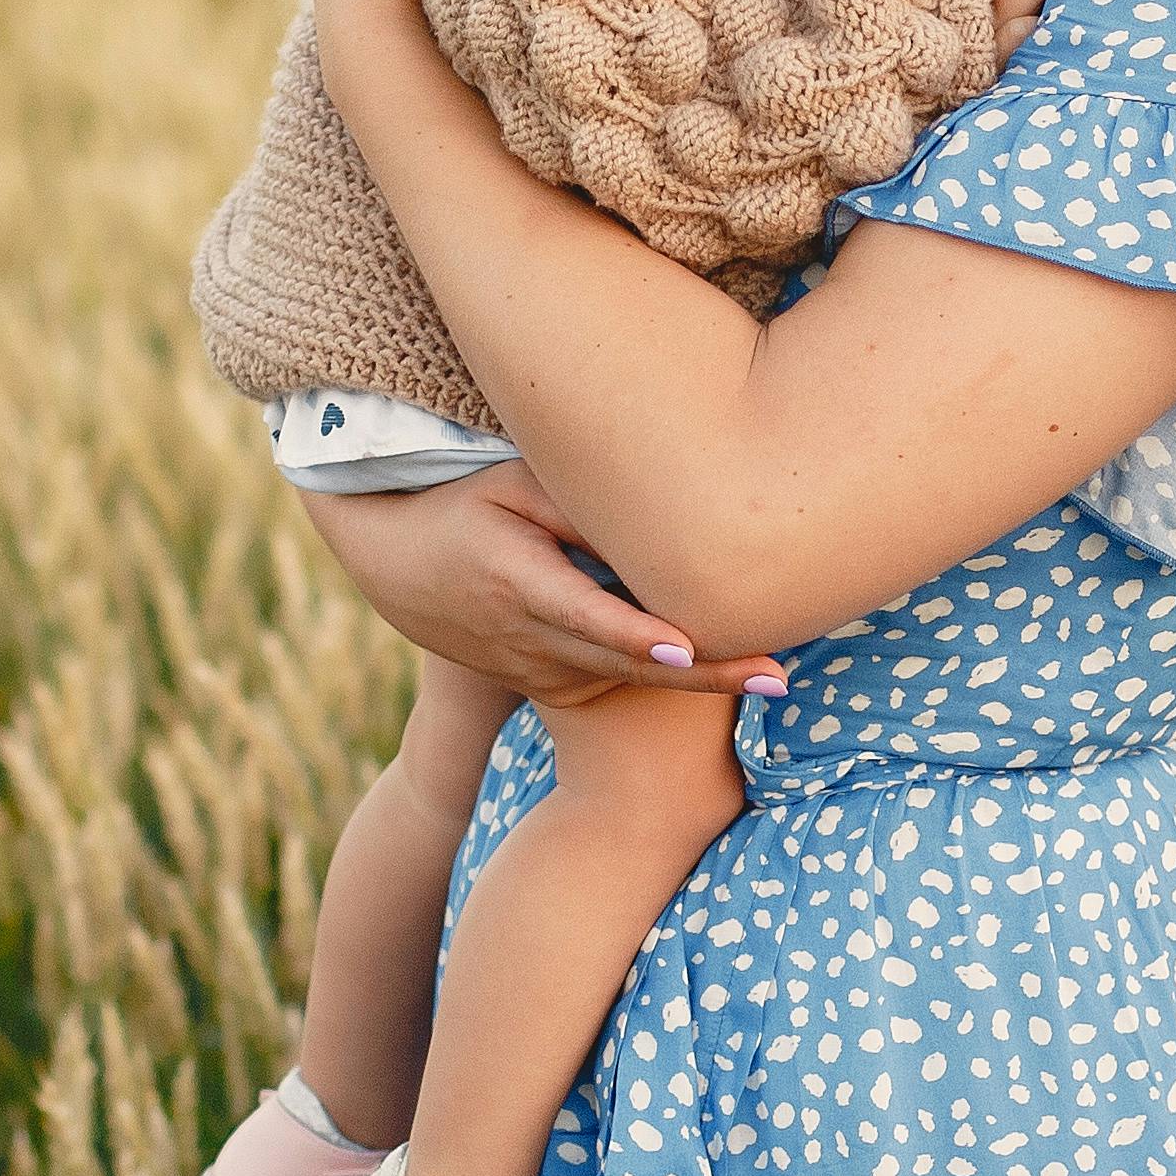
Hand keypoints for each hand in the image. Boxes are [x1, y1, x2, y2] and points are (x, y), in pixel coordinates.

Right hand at [295, 464, 787, 709]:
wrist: (398, 568)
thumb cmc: (468, 504)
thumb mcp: (511, 485)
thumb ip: (580, 505)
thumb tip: (658, 522)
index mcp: (515, 581)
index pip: (586, 614)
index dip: (637, 635)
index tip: (688, 647)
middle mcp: (524, 639)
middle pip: (626, 666)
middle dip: (705, 678)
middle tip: (776, 681)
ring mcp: (535, 673)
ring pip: (627, 683)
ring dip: (698, 681)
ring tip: (772, 671)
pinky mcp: (546, 689)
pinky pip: (613, 682)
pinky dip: (661, 675)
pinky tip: (718, 661)